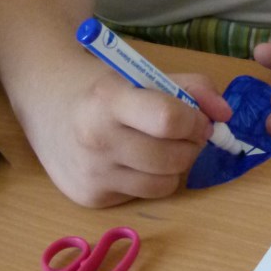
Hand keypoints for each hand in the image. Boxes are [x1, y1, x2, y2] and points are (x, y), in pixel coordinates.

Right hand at [17, 49, 233, 206]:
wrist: (45, 102)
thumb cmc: (100, 84)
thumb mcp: (141, 72)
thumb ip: (190, 87)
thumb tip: (225, 115)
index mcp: (108, 99)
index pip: (168, 120)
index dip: (194, 120)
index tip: (198, 117)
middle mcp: (96, 140)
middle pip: (172, 158)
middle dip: (191, 146)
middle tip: (186, 134)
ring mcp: (91, 174)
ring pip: (164, 184)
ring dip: (176, 166)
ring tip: (163, 147)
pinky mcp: (90, 198)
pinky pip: (143, 195)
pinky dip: (151, 179)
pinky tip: (135, 160)